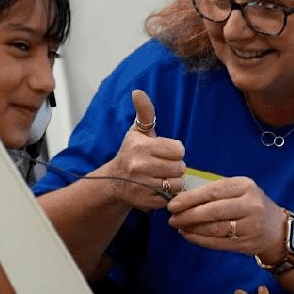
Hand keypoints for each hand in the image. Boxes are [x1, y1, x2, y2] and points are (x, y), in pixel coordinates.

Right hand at [98, 90, 185, 210]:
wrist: (114, 182)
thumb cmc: (131, 152)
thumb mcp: (138, 131)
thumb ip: (144, 111)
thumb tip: (138, 91)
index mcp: (141, 147)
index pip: (178, 149)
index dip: (174, 151)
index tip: (165, 151)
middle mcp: (140, 166)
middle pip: (179, 167)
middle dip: (175, 167)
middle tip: (163, 165)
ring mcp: (142, 186)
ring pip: (176, 184)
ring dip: (172, 181)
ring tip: (161, 177)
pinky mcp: (145, 202)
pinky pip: (170, 198)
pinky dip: (167, 194)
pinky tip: (157, 188)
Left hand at [166, 176, 286, 260]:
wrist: (276, 229)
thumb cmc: (250, 205)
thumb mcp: (239, 190)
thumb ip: (215, 191)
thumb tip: (182, 197)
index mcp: (245, 186)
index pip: (213, 191)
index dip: (190, 198)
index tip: (173, 204)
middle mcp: (250, 205)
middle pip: (214, 211)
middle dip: (189, 215)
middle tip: (172, 218)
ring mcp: (250, 226)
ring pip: (215, 228)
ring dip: (192, 228)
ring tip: (179, 226)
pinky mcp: (247, 244)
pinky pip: (218, 243)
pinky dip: (200, 239)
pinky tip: (189, 235)